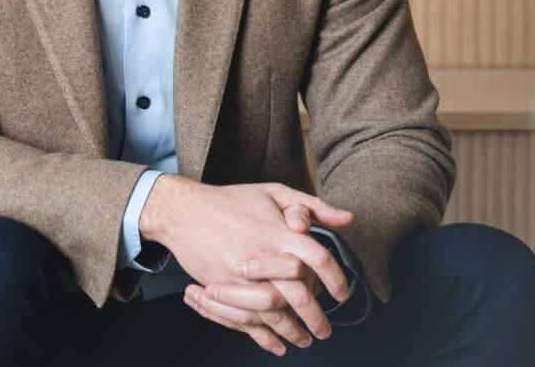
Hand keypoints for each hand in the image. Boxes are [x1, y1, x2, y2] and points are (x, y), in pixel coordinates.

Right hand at [140, 177, 352, 354]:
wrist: (186, 211)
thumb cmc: (232, 199)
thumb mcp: (275, 191)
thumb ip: (313, 206)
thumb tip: (347, 218)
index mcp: (279, 231)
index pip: (318, 258)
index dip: (335, 278)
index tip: (342, 292)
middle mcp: (262, 255)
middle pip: (299, 295)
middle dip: (317, 317)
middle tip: (325, 330)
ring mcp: (240, 276)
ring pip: (274, 314)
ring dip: (293, 332)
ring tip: (304, 339)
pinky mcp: (222, 290)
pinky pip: (247, 321)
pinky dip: (264, 338)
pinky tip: (276, 344)